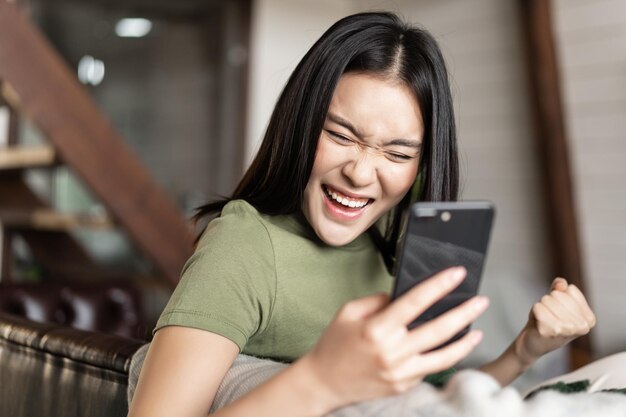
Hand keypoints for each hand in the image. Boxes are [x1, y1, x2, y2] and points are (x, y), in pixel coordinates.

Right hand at [300, 267, 488, 410]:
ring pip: (443, 356)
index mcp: (377, 329)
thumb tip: (403, 297)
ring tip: (478, 329)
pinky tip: (451, 347)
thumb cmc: (334, 345)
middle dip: (464, 313)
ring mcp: (400, 373)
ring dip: (464, 342)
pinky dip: (443, 357)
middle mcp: (391, 352)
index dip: (439, 286)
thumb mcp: (349, 312)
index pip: (415, 302)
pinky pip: (428, 369)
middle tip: (480, 301)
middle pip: (438, 330)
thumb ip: (378, 301)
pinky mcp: (403, 386)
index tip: (456, 274)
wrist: (324, 382)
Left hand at [514, 278, 595, 365]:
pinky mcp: (550, 331)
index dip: (559, 296)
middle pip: (558, 294)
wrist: (533, 343)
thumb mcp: (556, 302)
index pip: (571, 290)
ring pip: (547, 300)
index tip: (558, 310)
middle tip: (548, 316)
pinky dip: (534, 311)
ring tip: (543, 319)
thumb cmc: (547, 321)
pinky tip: (538, 323)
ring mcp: (567, 330)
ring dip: (541, 307)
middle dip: (548, 301)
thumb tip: (561, 284)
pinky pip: (538, 307)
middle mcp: (582, 326)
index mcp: (589, 319)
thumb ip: (560, 289)